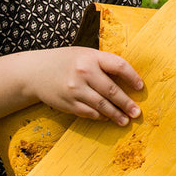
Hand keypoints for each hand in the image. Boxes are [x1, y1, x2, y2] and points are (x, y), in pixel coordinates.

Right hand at [30, 47, 144, 124]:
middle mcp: (84, 72)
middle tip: (137, 112)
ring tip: (125, 120)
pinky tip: (107, 118)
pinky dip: (100, 116)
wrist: (35, 72)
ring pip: (102, 105)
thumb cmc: (65, 62)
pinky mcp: (69, 103)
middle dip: (127, 103)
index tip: (140, 87)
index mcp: (91, 57)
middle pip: (112, 90)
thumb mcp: (84, 55)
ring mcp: (76, 89)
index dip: (132, 77)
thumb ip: (103, 64)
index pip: (119, 66)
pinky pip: (90, 113)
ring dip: (116, 114)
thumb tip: (128, 80)